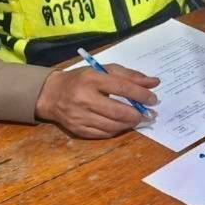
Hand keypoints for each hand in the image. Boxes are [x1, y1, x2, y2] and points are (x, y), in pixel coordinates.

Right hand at [36, 65, 158, 138]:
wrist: (51, 94)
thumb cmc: (82, 79)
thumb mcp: (103, 71)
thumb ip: (130, 75)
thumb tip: (154, 82)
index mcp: (92, 79)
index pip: (122, 88)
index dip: (141, 95)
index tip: (153, 99)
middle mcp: (84, 98)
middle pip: (118, 111)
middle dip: (137, 114)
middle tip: (149, 114)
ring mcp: (79, 116)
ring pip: (112, 126)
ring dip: (129, 124)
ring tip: (137, 119)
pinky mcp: (77, 130)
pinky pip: (103, 134)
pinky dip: (117, 130)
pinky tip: (122, 124)